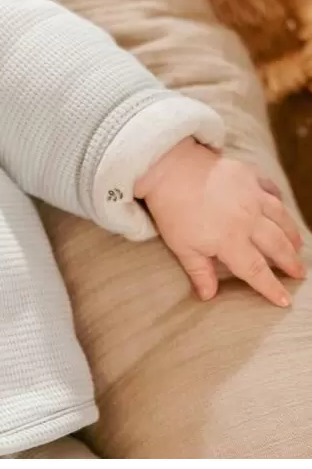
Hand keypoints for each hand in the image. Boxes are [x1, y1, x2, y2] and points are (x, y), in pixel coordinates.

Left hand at [134, 138, 304, 306]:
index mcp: (230, 240)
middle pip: (276, 245)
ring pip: (280, 217)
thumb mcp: (182, 247)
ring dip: (291, 233)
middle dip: (290, 262)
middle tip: (299, 273)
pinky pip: (271, 189)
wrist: (170, 167)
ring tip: (297, 246)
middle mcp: (248, 219)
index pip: (256, 270)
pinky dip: (279, 200)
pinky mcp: (249, 175)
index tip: (285, 300)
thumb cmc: (172, 210)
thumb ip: (200, 272)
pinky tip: (281, 208)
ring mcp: (252, 195)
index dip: (271, 287)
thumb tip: (209, 296)